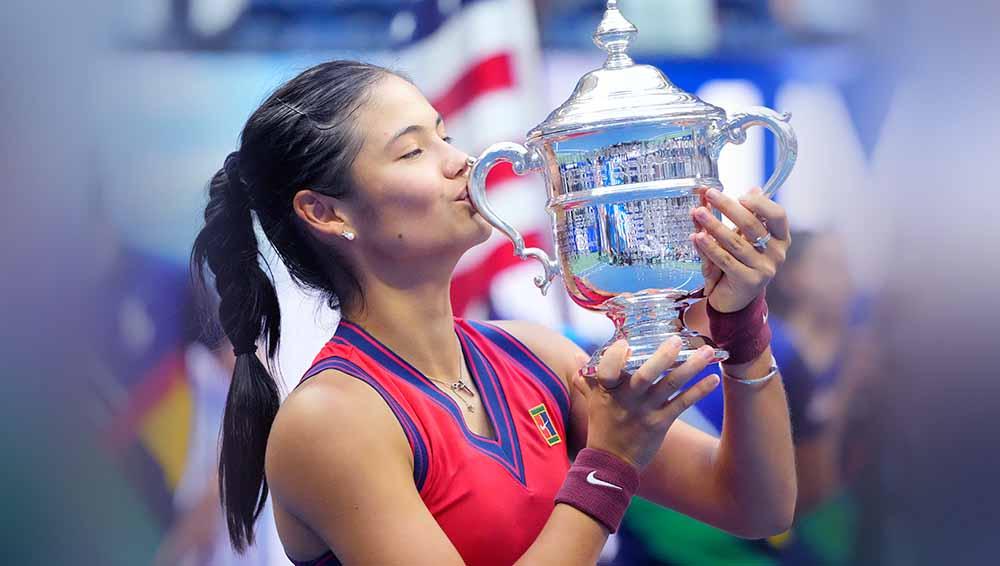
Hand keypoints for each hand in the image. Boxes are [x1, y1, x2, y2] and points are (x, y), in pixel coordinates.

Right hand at [573, 337, 719, 469]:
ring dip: (690, 368)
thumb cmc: (602, 426)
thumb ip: (587, 378)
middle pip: (645, 374)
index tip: (624, 342)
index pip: (607, 369)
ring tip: (707, 352)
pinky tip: (714, 379)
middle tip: (677, 340)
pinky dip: (699, 391)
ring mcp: (645, 411)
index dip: (614, 356)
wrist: (611, 462)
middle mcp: (627, 398)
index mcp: (607, 389)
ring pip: (670, 385)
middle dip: (663, 357)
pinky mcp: (661, 423)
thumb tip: (577, 356)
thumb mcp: (593, 400)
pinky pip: (682, 404)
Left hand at [691, 187, 790, 312]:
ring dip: (714, 225)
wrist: (734, 299)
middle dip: (728, 207)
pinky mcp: (748, 282)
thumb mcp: (744, 237)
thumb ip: (747, 215)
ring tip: (698, 212)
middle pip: (752, 225)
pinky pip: (724, 260)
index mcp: (780, 238)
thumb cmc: (740, 261)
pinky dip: (709, 247)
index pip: (778, 215)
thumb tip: (754, 188)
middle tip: (710, 195)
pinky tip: (697, 237)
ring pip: (735, 242)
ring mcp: (764, 269)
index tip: (739, 195)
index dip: (760, 203)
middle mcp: (777, 254)